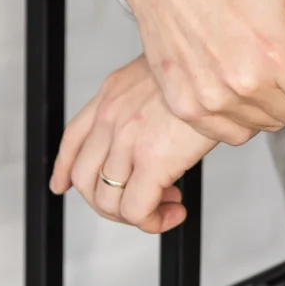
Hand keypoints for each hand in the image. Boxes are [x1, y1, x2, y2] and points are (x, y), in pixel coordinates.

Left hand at [50, 53, 229, 232]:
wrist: (222, 64)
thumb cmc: (203, 69)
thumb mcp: (161, 71)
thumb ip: (145, 96)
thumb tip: (155, 123)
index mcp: (112, 93)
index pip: (73, 138)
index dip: (64, 168)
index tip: (62, 184)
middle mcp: (111, 116)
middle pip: (85, 179)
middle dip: (108, 201)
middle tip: (140, 201)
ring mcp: (127, 139)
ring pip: (108, 201)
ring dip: (135, 214)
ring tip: (167, 203)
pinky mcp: (152, 160)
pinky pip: (136, 211)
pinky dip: (153, 221)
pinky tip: (174, 211)